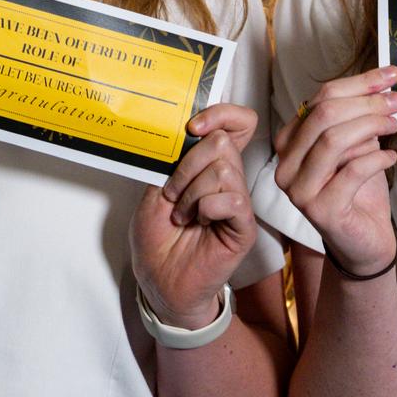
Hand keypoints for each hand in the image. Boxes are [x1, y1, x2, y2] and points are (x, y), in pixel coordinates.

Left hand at [130, 104, 259, 328]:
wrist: (159, 282)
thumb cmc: (157, 241)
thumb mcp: (153, 191)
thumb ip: (172, 161)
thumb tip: (185, 131)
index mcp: (209, 166)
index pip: (238, 124)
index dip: (222, 114)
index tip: (192, 126)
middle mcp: (228, 180)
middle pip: (223, 142)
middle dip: (188, 165)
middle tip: (172, 193)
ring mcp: (238, 203)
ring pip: (224, 170)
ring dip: (191, 192)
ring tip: (181, 214)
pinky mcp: (243, 227)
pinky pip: (232, 201)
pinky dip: (205, 208)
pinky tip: (197, 223)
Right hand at [272, 65, 396, 275]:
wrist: (363, 241)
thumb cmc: (358, 189)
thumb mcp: (356, 145)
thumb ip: (358, 117)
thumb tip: (383, 83)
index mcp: (289, 141)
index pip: (319, 99)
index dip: (358, 83)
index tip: (389, 76)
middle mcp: (286, 164)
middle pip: (323, 116)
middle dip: (365, 103)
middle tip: (396, 101)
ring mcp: (299, 189)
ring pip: (333, 140)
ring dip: (371, 126)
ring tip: (394, 125)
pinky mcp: (321, 211)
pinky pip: (352, 172)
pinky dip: (377, 159)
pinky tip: (391, 157)